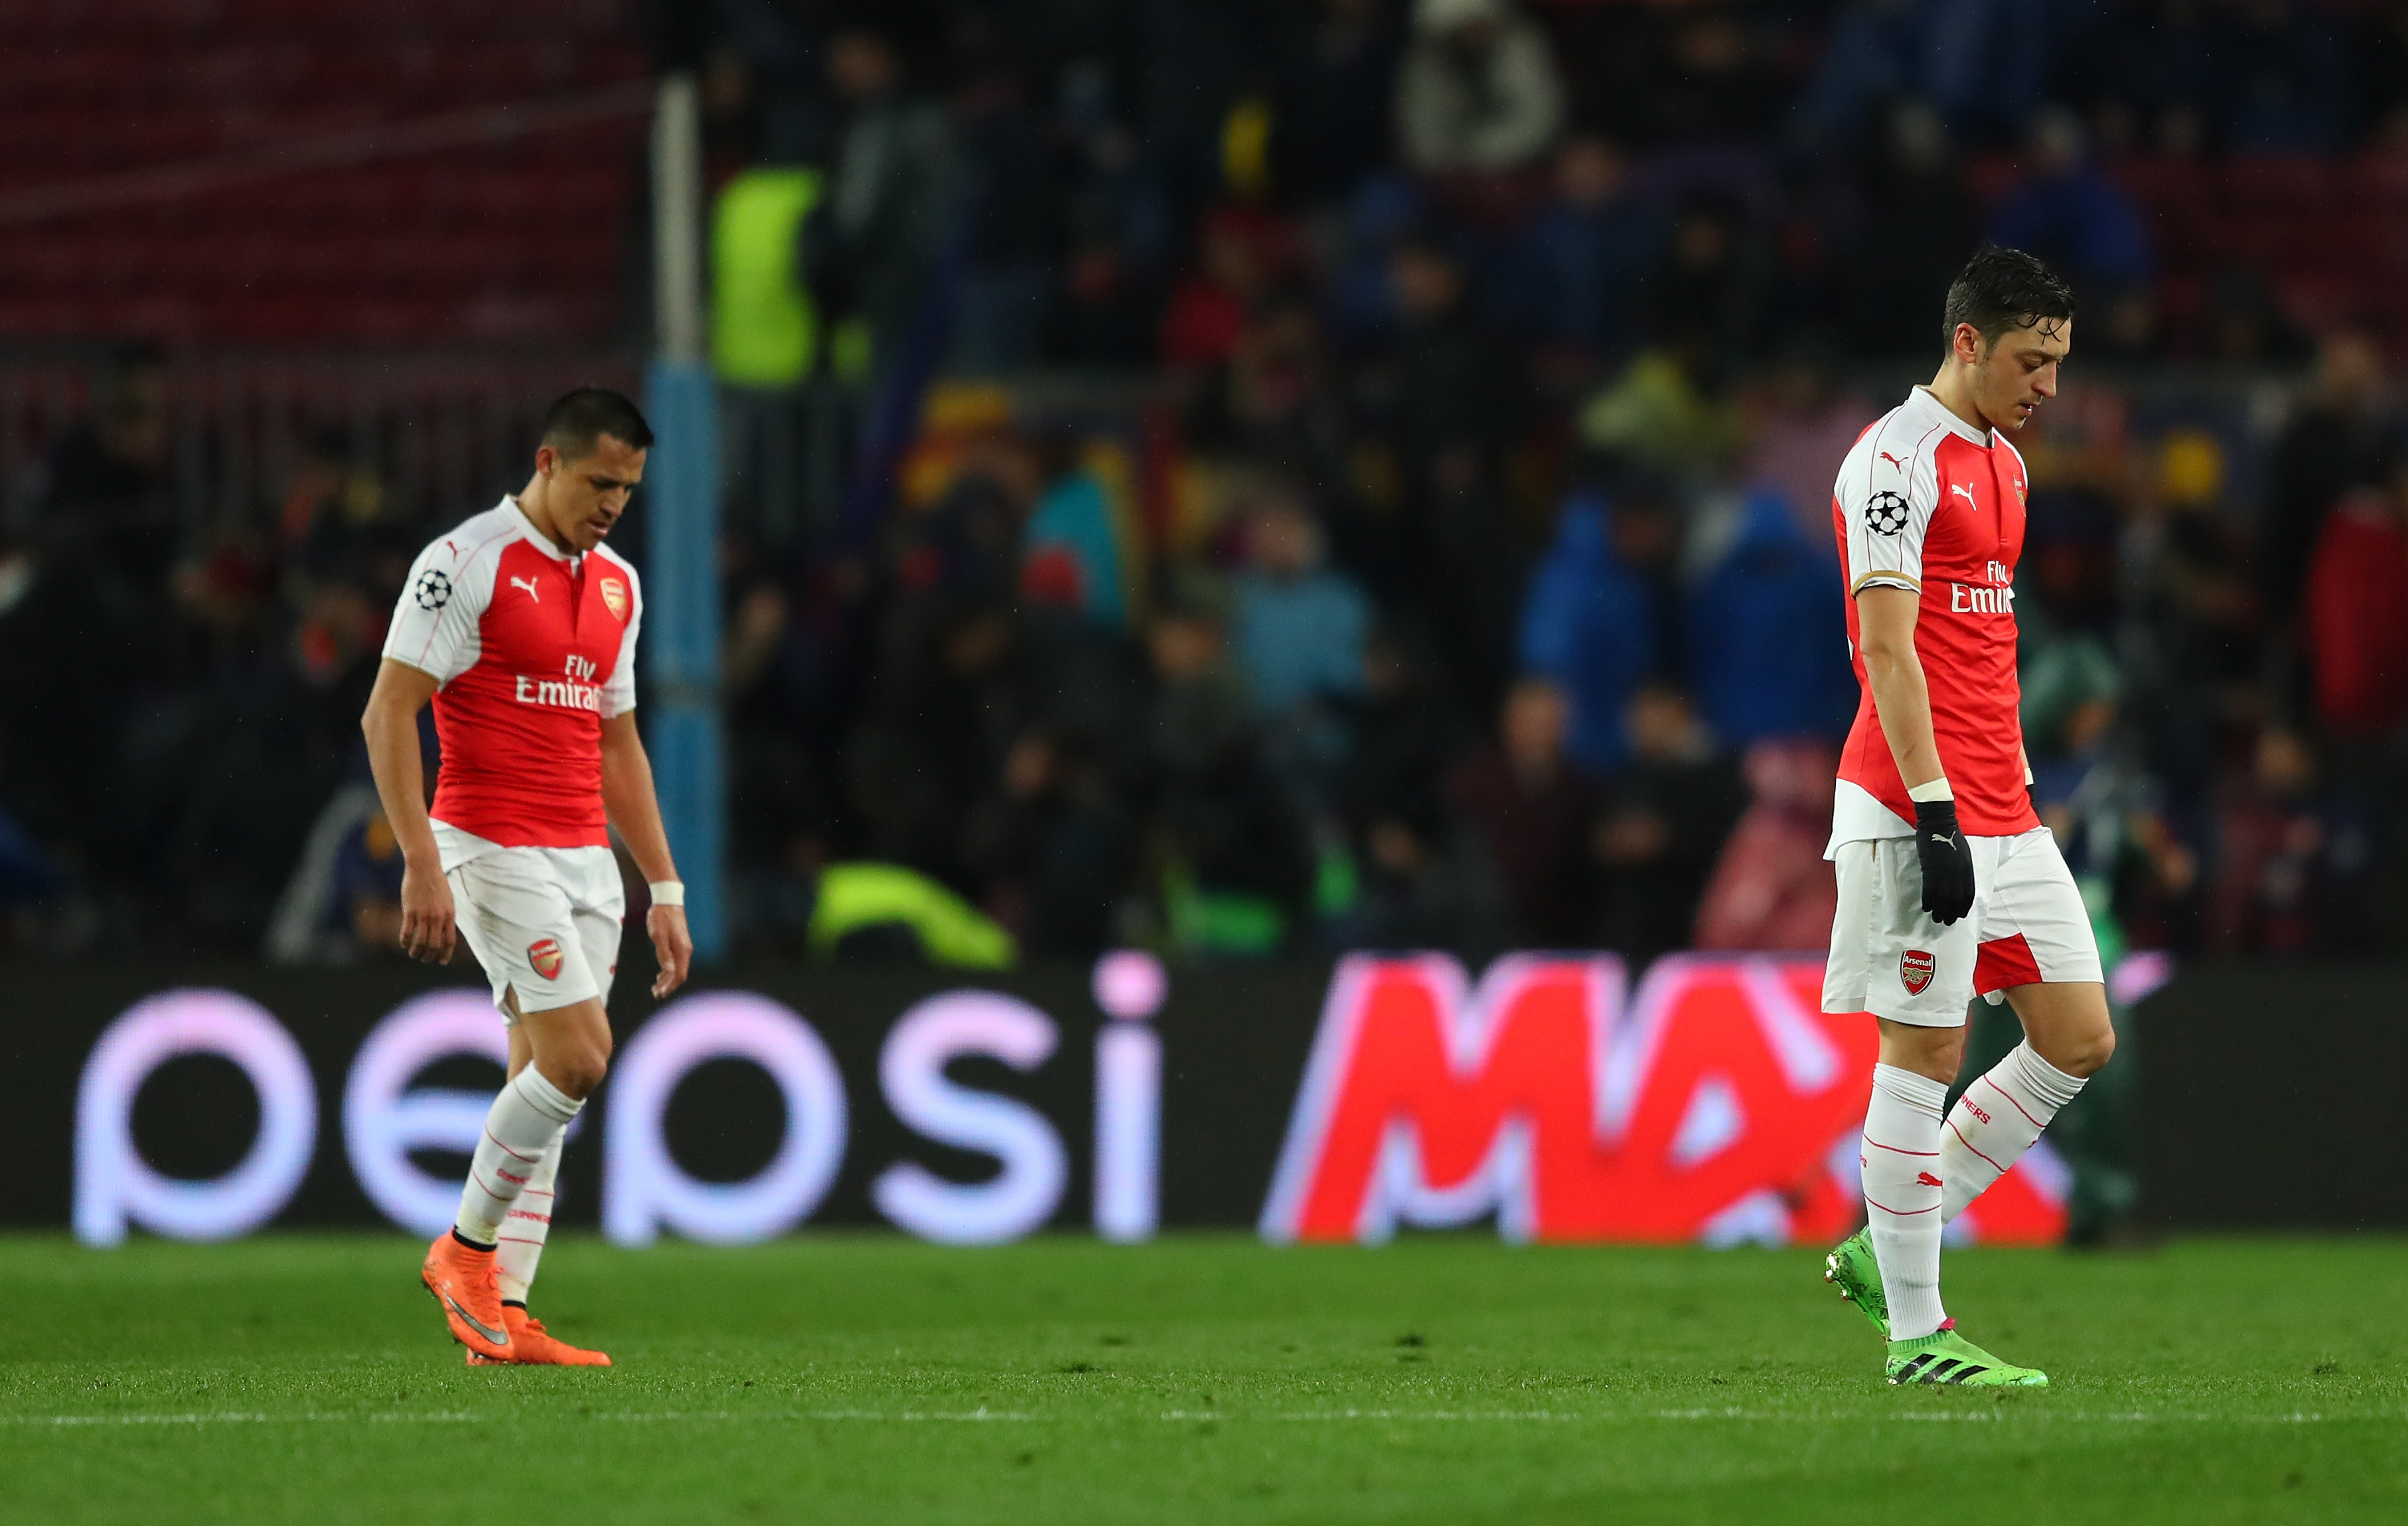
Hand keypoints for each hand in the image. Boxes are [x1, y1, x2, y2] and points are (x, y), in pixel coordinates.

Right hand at [398, 859, 456, 963]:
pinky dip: (404, 941)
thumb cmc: (437, 883)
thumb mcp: (448, 900)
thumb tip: (445, 932)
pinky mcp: (410, 911)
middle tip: (424, 960)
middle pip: (434, 945)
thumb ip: (447, 916)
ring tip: (413, 955)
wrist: (425, 867)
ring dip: (416, 952)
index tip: (441, 962)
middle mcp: (438, 917)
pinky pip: (406, 932)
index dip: (445, 954)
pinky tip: (403, 944)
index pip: (449, 941)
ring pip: (420, 942)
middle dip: (429, 956)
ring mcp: (424, 915)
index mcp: (450, 915)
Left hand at [648, 902, 692, 997]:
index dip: (670, 986)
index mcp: (682, 950)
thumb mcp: (658, 936)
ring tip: (656, 987)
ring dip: (667, 979)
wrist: (667, 900)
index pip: (679, 975)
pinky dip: (668, 971)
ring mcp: (683, 947)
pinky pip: (676, 962)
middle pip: (679, 974)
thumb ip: (663, 955)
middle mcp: (685, 951)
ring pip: (678, 969)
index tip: (660, 994)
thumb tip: (668, 971)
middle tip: (655, 994)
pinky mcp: (679, 943)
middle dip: (668, 986)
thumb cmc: (661, 917)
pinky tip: (661, 974)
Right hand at [1914, 799, 1974, 925]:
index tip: (1959, 915)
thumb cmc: (1951, 836)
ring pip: (1943, 899)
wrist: (1939, 824)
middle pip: (1955, 900)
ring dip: (1939, 911)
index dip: (1963, 907)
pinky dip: (1928, 901)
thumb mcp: (1964, 854)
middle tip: (1947, 922)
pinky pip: (1929, 891)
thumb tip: (1958, 883)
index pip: (1968, 895)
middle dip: (1951, 913)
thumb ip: (1963, 870)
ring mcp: (1944, 873)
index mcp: (1968, 870)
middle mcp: (1958, 874)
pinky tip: (1926, 908)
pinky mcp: (1930, 870)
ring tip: (1936, 919)